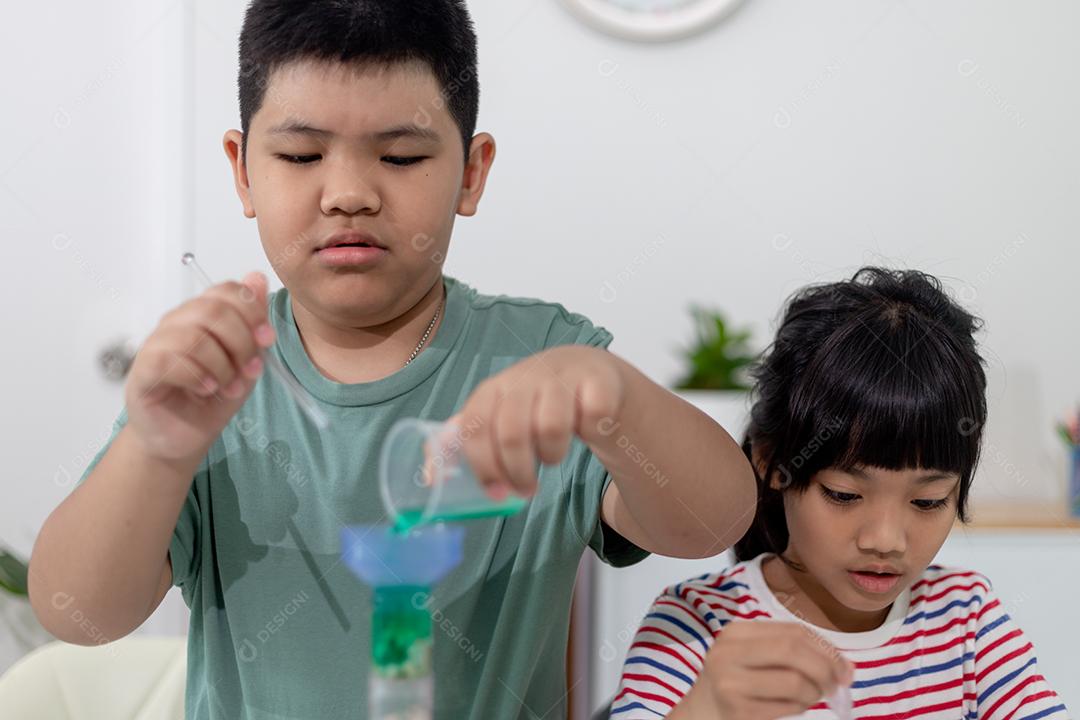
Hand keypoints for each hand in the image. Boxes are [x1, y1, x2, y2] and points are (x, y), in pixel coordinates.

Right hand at [124, 272, 274, 463]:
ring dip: (222, 366)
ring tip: (229, 387)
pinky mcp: (143, 370)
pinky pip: (171, 360)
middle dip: (242, 342)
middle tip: (250, 370)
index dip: (251, 310)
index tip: (267, 339)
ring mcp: (156, 344)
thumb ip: (254, 324)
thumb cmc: (213, 397)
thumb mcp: (247, 361)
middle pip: (213, 311)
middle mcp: (177, 323)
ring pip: (194, 336)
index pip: (225, 290)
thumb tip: (257, 278)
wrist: (185, 437)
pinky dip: (198, 376)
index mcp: (202, 315)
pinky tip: (207, 390)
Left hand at [455, 345, 624, 498]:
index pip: (475, 426)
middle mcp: (526, 377)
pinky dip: (590, 432)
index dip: (482, 465)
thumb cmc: (537, 403)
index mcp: (495, 388)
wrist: (590, 372)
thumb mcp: (500, 414)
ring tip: (552, 456)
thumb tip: (430, 477)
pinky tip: (586, 430)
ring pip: (551, 428)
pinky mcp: (598, 380)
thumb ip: (468, 440)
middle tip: (526, 490)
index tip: (495, 494)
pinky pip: (592, 416)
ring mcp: (563, 376)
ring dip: (552, 455)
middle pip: (511, 432)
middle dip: (517, 472)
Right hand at [676, 621, 853, 719]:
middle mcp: (729, 652)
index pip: (793, 631)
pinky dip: (800, 708)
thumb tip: (846, 666)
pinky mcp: (737, 710)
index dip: (827, 649)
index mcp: (737, 632)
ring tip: (809, 698)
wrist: (701, 713)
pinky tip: (792, 707)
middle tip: (836, 686)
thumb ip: (794, 652)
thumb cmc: (738, 682)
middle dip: (825, 669)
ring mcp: (730, 681)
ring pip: (794, 681)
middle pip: (793, 650)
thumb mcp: (756, 657)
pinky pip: (786, 707)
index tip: (845, 669)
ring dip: (814, 693)